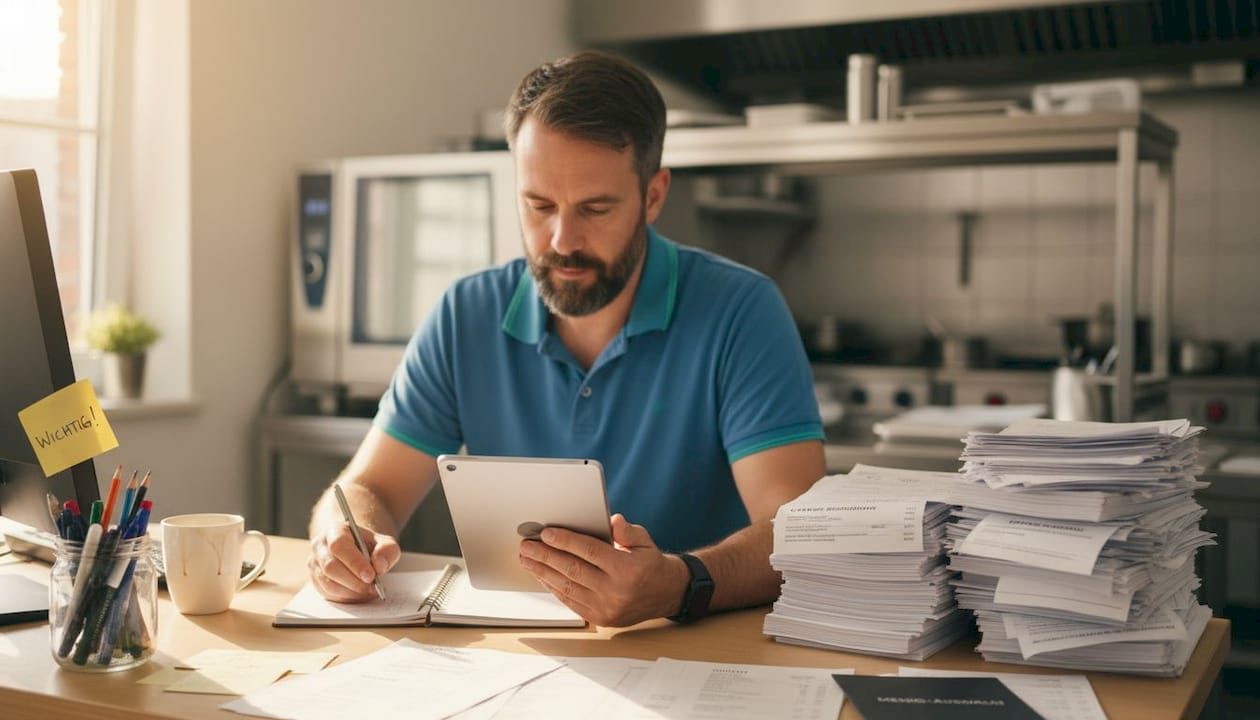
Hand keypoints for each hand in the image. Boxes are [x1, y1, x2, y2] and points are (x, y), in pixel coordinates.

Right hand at [308, 521, 400, 601]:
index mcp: (335, 531)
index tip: (371, 576)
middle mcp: (320, 547)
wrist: (357, 550)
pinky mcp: (316, 581)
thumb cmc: (369, 546)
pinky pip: (328, 594)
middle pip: (331, 567)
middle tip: (373, 588)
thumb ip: (387, 550)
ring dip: (352, 592)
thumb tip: (379, 566)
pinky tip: (360, 594)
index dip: (354, 562)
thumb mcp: (385, 542)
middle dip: (354, 582)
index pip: (339, 546)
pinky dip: (346, 598)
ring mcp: (315, 565)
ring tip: (369, 592)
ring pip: (329, 584)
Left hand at [518, 513, 689, 626]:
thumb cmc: (651, 564)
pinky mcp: (600, 618)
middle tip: (526, 546)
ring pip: (567, 587)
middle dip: (545, 556)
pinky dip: (554, 588)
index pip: (590, 551)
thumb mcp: (644, 541)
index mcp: (628, 569)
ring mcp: (607, 608)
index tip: (546, 533)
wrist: (666, 594)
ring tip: (527, 560)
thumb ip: (626, 531)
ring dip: (543, 572)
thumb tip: (611, 520)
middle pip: (573, 570)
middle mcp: (616, 591)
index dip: (565, 541)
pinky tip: (542, 576)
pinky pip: (571, 601)